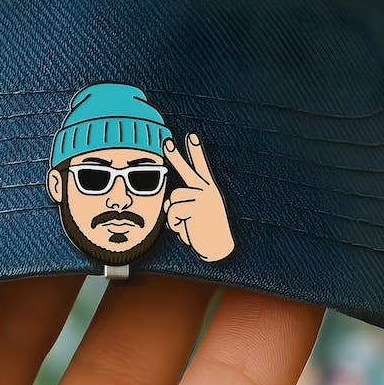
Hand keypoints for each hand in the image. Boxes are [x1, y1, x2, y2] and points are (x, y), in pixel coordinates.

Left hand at [162, 134, 234, 262]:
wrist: (218, 248)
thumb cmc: (204, 232)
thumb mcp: (193, 213)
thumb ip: (181, 203)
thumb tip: (168, 201)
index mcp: (207, 190)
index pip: (200, 167)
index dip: (196, 151)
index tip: (190, 136)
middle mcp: (206, 190)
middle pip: (187, 170)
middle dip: (175, 156)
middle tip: (166, 142)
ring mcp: (203, 198)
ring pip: (173, 200)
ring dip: (175, 216)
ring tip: (188, 224)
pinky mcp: (198, 207)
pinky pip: (173, 212)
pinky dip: (176, 223)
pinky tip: (188, 228)